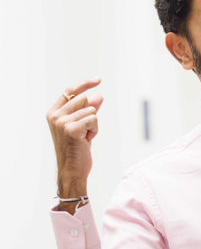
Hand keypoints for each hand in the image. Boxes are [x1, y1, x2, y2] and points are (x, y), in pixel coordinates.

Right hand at [46, 79, 103, 211]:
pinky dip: (95, 130)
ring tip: (85, 137)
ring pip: (91, 110)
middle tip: (85, 131)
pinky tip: (87, 140)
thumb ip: (89, 110)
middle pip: (84, 99)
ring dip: (94, 124)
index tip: (98, 79)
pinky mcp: (71, 128)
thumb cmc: (77, 149)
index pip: (70, 91)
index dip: (85, 84)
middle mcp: (55, 115)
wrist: (72, 169)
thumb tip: (98, 95)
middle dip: (91, 114)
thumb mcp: (83, 126)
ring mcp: (61, 122)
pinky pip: (93, 119)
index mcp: (54, 112)